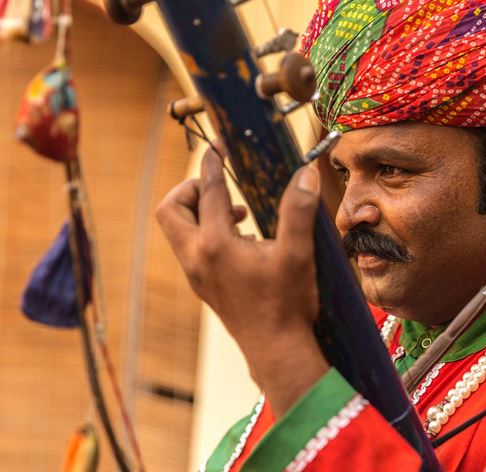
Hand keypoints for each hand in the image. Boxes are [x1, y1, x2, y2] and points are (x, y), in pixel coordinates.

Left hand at [156, 146, 328, 414]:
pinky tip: (244, 240)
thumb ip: (299, 210)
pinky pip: (192, 247)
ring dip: (200, 211)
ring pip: (179, 231)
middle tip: (220, 185)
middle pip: (171, 210)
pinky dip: (208, 231)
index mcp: (216, 245)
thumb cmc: (287, 304)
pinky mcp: (204, 286)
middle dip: (189, 189)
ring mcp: (197, 274)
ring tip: (240, 212)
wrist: (277, 351)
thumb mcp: (298, 253)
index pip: (206, 191)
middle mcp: (197, 258)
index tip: (218, 145)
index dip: (212, 163)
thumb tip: (305, 173)